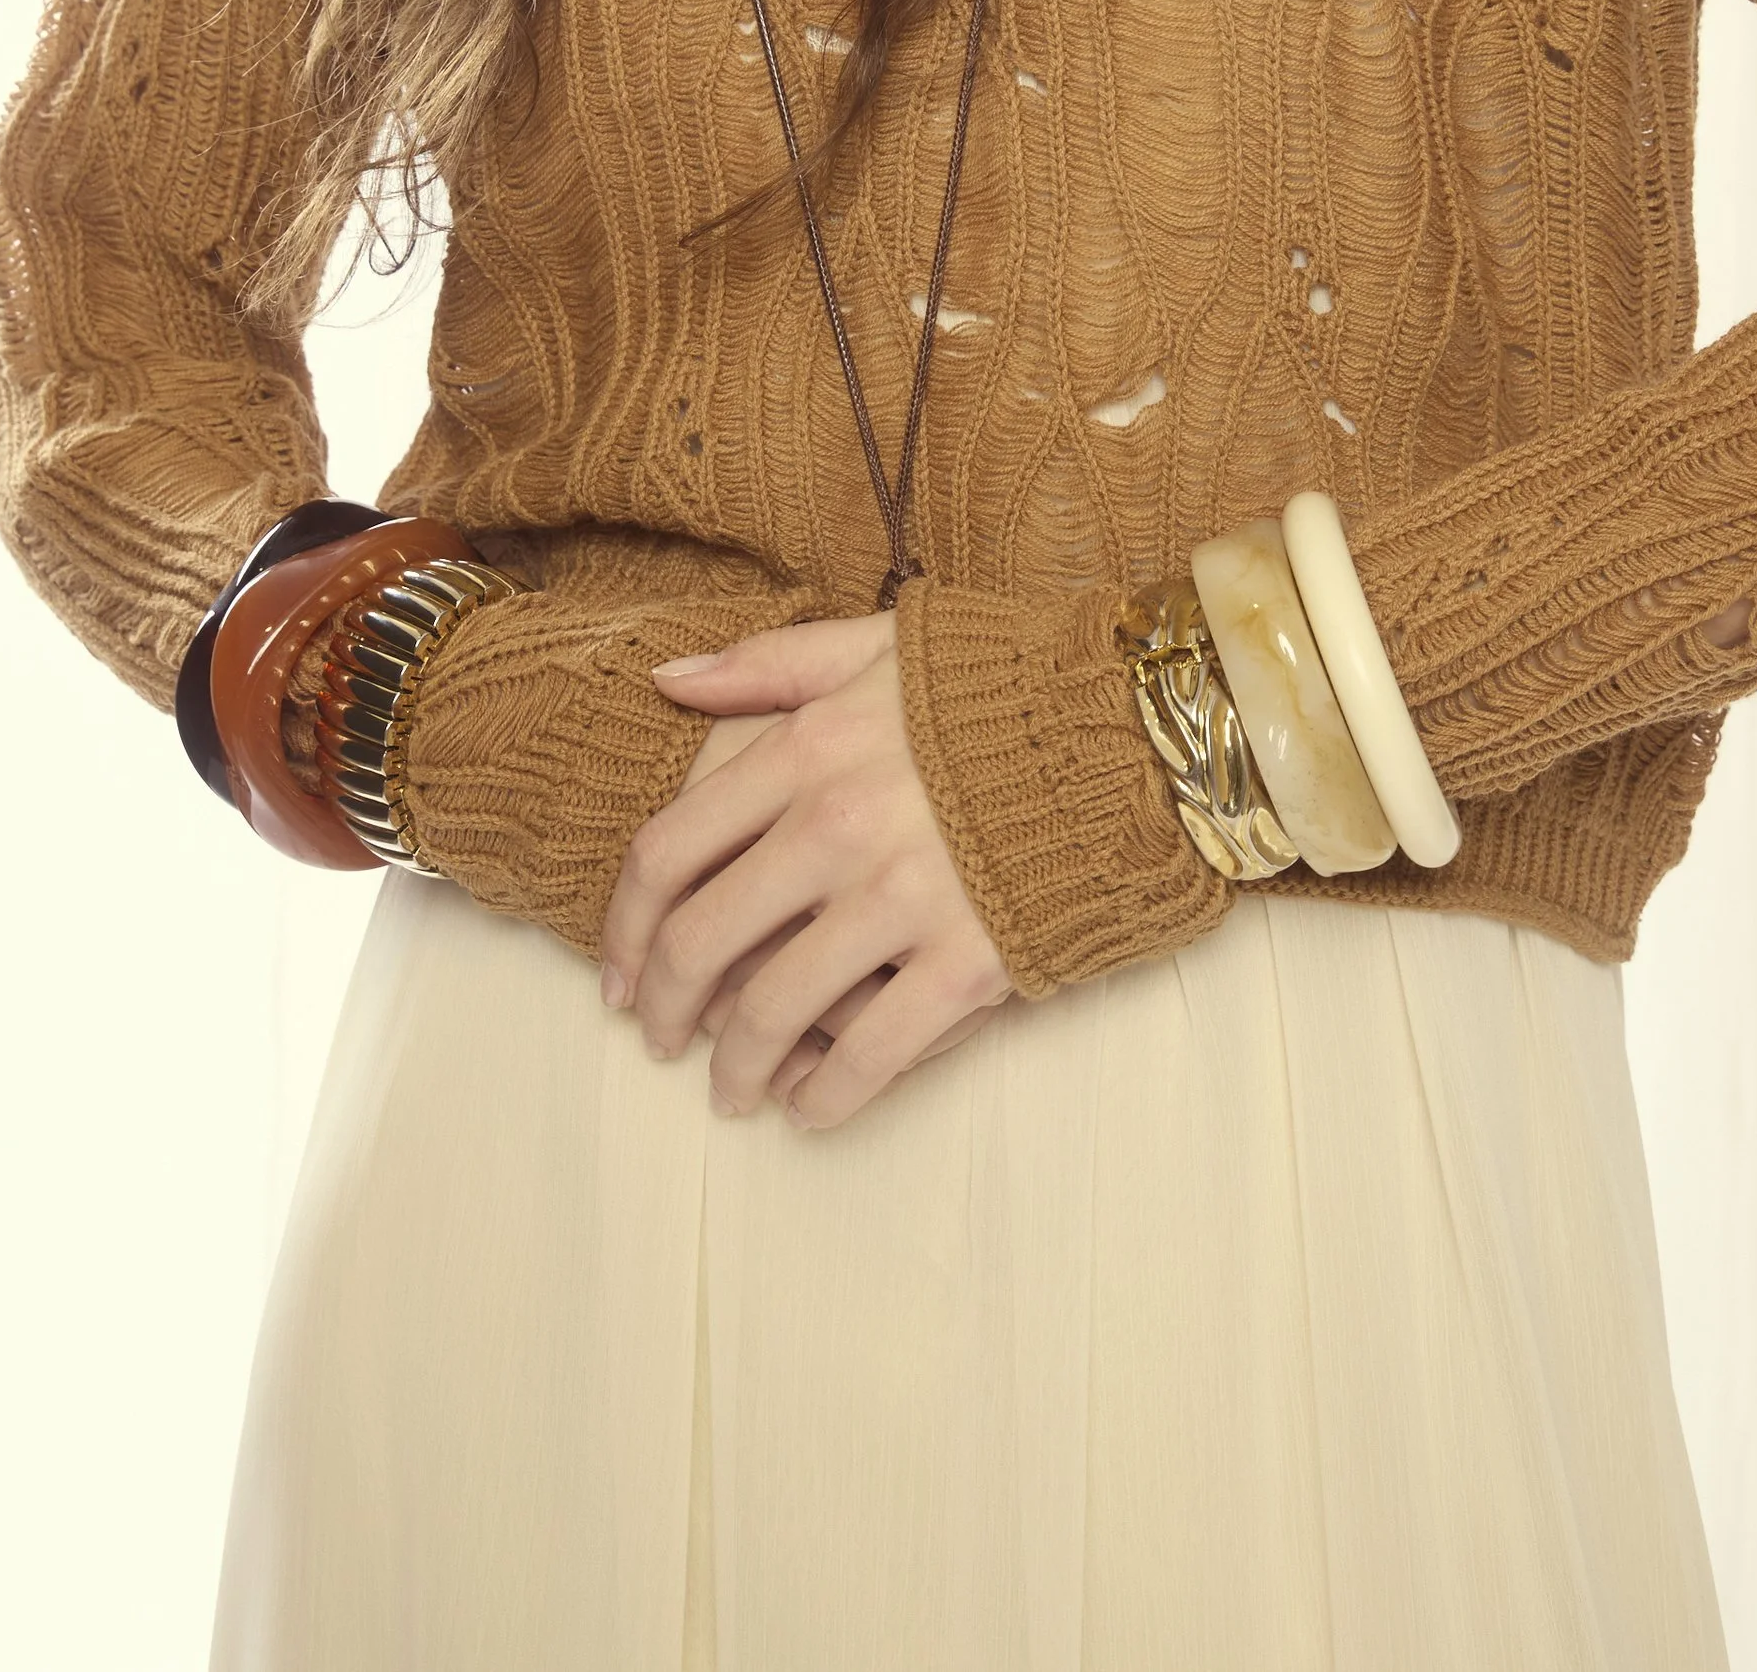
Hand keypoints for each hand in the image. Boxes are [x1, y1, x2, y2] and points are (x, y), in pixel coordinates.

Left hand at [598, 613, 1011, 1129]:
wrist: (1135, 727)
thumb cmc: (999, 686)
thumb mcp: (875, 645)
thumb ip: (765, 663)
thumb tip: (666, 678)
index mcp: (805, 750)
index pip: (670, 852)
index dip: (627, 927)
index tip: (621, 973)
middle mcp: (836, 828)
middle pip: (704, 943)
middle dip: (667, 1009)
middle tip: (663, 1043)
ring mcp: (902, 900)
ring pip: (772, 1013)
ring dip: (735, 1069)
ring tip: (732, 1091)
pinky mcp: (968, 961)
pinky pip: (868, 1055)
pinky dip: (824, 1098)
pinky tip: (808, 1109)